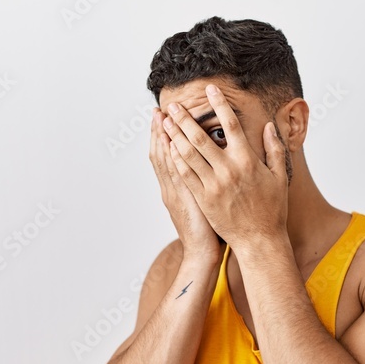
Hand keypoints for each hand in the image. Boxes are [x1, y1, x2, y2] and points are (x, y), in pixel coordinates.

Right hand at [149, 107, 222, 263]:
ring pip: (165, 162)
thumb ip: (197, 183)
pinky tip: (173, 144)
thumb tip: (204, 166)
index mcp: (174, 188)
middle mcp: (170, 188)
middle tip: (157, 110)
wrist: (202, 253)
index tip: (161, 117)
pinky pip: (177, 176)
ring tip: (161, 119)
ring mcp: (175, 194)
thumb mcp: (199, 202)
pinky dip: (173, 159)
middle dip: (158, 131)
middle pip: (161, 154)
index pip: (165, 156)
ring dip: (163, 139)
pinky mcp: (185, 200)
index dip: (161, 136)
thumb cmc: (206, 230)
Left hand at [161, 84, 288, 251]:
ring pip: (189, 155)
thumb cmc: (272, 209)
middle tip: (173, 106)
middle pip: (201, 137)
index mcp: (247, 160)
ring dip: (175, 136)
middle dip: (185, 119)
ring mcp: (214, 185)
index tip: (209, 90)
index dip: (219, 104)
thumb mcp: (279, 177)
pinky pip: (186, 175)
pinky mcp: (203, 199)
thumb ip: (274, 149)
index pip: (230, 124)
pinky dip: (176, 160)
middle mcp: (228, 170)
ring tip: (165, 122)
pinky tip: (168, 148)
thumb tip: (268, 126)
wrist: (259, 240)